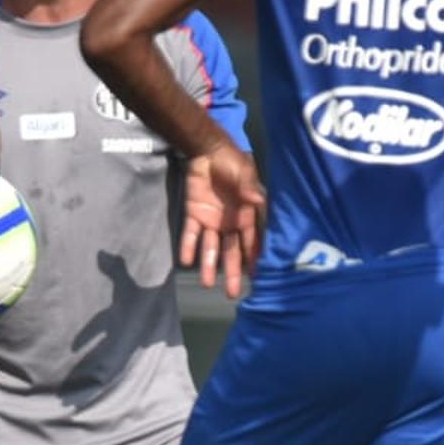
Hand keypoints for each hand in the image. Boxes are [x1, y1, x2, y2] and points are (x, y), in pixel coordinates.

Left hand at [182, 145, 264, 296]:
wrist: (207, 151)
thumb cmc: (232, 161)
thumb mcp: (244, 173)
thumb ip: (248, 188)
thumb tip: (257, 201)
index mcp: (245, 215)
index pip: (251, 241)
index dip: (253, 258)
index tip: (257, 277)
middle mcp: (229, 223)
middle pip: (231, 251)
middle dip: (231, 271)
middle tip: (231, 293)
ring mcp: (211, 220)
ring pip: (211, 247)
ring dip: (209, 264)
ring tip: (207, 284)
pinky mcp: (194, 214)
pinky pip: (190, 233)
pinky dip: (188, 246)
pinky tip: (186, 262)